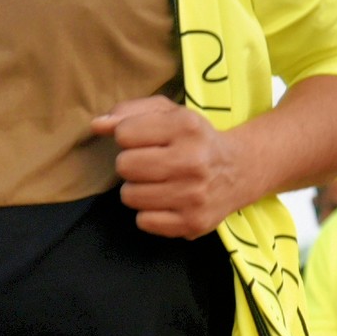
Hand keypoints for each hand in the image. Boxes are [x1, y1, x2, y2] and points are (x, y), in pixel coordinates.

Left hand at [90, 95, 259, 239]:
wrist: (239, 171)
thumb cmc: (194, 139)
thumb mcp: (169, 114)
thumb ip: (130, 112)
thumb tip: (96, 125)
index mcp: (186, 127)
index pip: (124, 134)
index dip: (128, 137)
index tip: (145, 140)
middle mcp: (192, 162)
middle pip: (124, 166)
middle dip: (131, 164)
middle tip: (151, 164)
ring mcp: (193, 196)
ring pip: (129, 196)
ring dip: (138, 189)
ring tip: (158, 182)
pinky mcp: (192, 223)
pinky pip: (143, 221)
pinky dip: (149, 212)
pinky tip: (166, 201)